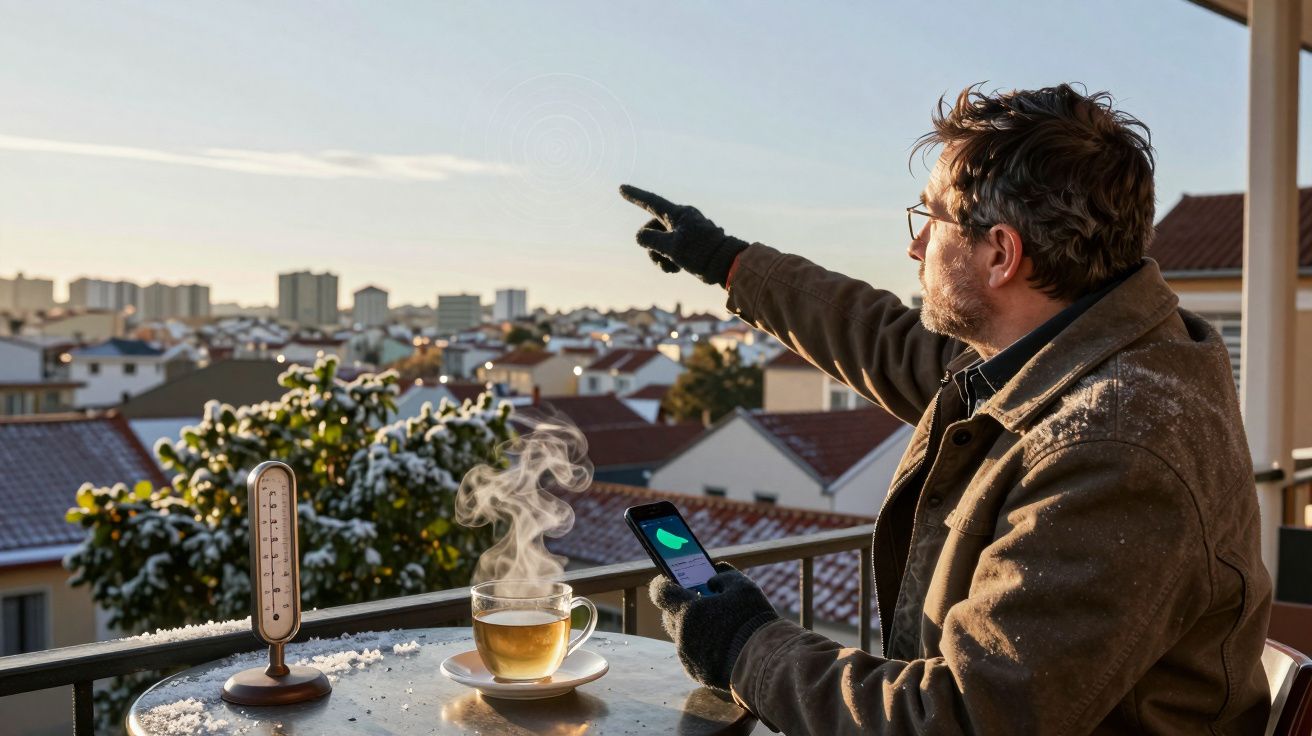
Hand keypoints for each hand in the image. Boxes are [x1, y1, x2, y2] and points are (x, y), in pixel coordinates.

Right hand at [619, 185, 749, 286]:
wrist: (724, 264)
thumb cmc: (700, 252)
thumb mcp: (671, 246)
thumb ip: (650, 239)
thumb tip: (640, 236)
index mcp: (678, 214)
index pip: (651, 202)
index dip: (635, 196)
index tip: (622, 188)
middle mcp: (681, 219)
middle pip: (653, 229)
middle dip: (652, 247)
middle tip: (660, 260)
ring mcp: (685, 232)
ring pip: (661, 241)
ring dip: (660, 257)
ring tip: (670, 268)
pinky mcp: (689, 244)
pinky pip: (670, 249)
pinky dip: (669, 260)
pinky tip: (676, 269)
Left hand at [649, 562, 778, 689]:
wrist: (764, 664)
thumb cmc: (752, 621)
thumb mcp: (743, 587)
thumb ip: (724, 575)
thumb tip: (713, 576)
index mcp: (688, 611)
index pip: (660, 592)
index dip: (663, 583)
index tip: (668, 580)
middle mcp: (681, 635)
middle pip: (670, 615)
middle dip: (681, 606)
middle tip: (696, 600)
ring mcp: (687, 656)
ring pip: (682, 636)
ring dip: (692, 628)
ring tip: (712, 622)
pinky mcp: (696, 673)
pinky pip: (692, 655)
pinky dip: (701, 647)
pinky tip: (719, 644)